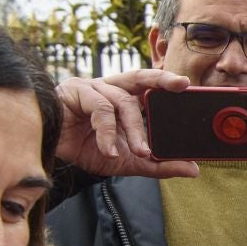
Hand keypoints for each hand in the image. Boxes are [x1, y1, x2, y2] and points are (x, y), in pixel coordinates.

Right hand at [54, 70, 200, 179]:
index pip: (150, 86)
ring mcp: (91, 87)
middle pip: (139, 76)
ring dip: (135, 129)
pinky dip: (108, 133)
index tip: (188, 85)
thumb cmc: (88, 150)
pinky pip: (99, 109)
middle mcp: (109, 87)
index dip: (168, 82)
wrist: (52, 156)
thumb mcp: (129, 161)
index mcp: (123, 97)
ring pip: (122, 101)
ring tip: (141, 153)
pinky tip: (110, 151)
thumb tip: (194, 169)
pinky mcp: (74, 92)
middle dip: (162, 78)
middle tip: (182, 85)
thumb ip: (159, 164)